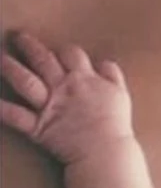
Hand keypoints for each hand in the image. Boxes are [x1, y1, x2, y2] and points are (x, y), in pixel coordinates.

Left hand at [0, 32, 133, 164]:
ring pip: (25, 81)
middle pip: (43, 60)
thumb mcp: (120, 94)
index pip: (71, 54)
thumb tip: (104, 62)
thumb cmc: (115, 124)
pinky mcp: (38, 127)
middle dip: (29, 46)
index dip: (63, 51)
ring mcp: (49, 106)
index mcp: (84, 78)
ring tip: (0, 58)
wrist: (105, 151)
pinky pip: (16, 116)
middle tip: (17, 37)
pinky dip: (2, 109)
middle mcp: (63, 87)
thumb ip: (112, 75)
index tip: (58, 51)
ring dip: (10, 68)